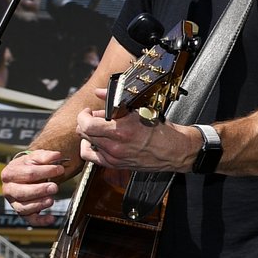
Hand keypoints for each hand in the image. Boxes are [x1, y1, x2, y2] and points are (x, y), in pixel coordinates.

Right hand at [1, 147, 76, 219]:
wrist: (24, 175)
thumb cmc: (29, 166)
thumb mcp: (35, 157)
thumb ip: (45, 156)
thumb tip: (56, 155)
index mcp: (10, 173)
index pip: (28, 173)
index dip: (45, 171)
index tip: (59, 169)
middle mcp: (9, 189)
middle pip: (22, 192)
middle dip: (40, 190)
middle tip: (54, 187)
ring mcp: (14, 202)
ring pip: (24, 207)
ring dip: (39, 204)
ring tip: (51, 200)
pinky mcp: (22, 213)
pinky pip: (30, 220)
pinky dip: (41, 221)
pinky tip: (52, 218)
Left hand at [77, 110, 199, 172]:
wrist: (174, 150)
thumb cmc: (161, 131)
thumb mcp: (140, 110)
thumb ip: (115, 101)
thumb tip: (99, 92)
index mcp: (121, 131)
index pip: (86, 124)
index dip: (83, 115)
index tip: (88, 111)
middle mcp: (115, 146)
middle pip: (83, 134)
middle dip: (85, 123)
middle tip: (93, 118)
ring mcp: (114, 157)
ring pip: (86, 146)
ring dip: (88, 136)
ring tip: (96, 131)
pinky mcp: (115, 165)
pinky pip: (93, 158)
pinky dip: (91, 149)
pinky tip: (99, 143)